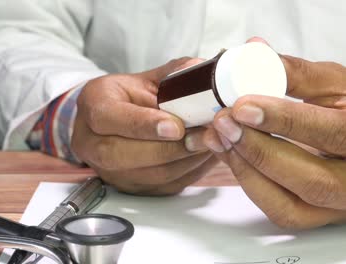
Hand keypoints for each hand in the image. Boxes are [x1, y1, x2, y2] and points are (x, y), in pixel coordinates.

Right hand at [72, 58, 216, 195]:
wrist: (114, 121)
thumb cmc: (130, 97)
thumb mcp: (147, 78)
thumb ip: (174, 75)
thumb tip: (202, 71)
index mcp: (93, 104)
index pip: (110, 118)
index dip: (143, 125)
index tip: (176, 127)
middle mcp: (91, 141)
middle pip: (122, 154)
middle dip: (167, 149)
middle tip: (201, 139)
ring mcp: (106, 169)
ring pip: (144, 175)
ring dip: (182, 163)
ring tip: (208, 145)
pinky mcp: (127, 186)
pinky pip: (158, 186)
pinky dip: (185, 173)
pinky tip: (202, 157)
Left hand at [203, 39, 345, 228]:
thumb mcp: (334, 84)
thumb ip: (296, 72)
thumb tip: (254, 51)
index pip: (332, 133)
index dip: (285, 120)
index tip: (243, 106)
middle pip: (310, 179)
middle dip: (258, 151)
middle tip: (224, 123)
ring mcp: (336, 203)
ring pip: (290, 204)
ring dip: (247, 169)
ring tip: (219, 136)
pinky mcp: (316, 215)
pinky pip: (280, 212)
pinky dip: (249, 185)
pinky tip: (231, 155)